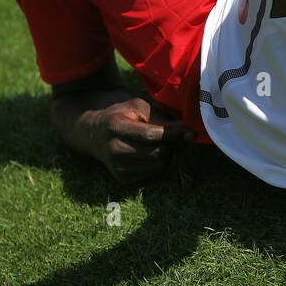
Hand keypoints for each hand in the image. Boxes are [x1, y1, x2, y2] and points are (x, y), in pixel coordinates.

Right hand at [78, 97, 194, 183]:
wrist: (95, 134)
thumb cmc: (121, 116)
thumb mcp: (138, 107)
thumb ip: (161, 118)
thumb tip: (186, 130)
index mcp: (116, 126)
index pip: (150, 135)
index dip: (173, 135)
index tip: (191, 133)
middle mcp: (114, 148)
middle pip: (156, 153)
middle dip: (174, 146)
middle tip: (181, 138)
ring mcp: (116, 166)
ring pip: (157, 166)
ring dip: (169, 156)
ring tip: (166, 145)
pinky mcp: (121, 178)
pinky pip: (152, 174)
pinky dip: (160, 165)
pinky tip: (154, 153)